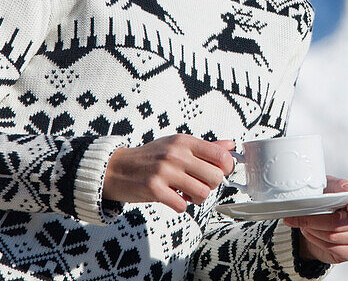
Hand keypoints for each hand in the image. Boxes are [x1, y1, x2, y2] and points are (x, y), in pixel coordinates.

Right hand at [103, 134, 234, 212]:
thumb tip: (231, 146)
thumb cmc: (151, 157)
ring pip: (202, 192)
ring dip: (197, 198)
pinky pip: (182, 205)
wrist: (116, 168)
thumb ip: (205, 147)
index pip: (221, 156)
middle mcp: (175, 154)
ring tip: (186, 193)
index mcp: (184, 142)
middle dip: (210, 185)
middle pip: (215, 177)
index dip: (225, 168)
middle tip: (198, 184)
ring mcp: (164, 171)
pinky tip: (173, 198)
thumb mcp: (177, 145)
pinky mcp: (154, 189)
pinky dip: (181, 206)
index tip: (217, 172)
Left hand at [282, 175, 347, 264]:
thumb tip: (347, 190)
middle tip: (298, 214)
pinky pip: (331, 248)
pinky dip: (316, 240)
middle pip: (341, 222)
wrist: (321, 219)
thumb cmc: (330, 198)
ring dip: (313, 229)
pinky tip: (310, 233)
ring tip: (303, 222)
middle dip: (316, 219)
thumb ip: (340, 186)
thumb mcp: (331, 186)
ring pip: (333, 236)